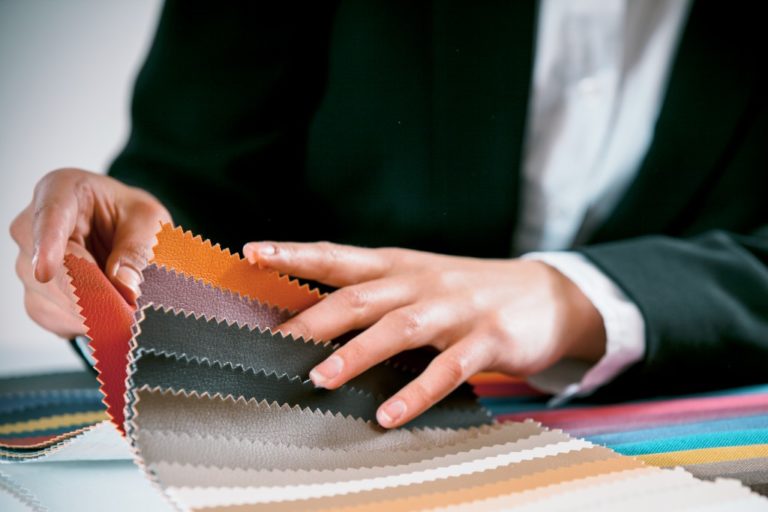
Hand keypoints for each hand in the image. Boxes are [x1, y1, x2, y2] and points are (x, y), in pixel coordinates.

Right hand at [10, 169, 170, 337]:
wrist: (124, 231)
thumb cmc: (131, 217)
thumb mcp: (149, 222)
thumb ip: (139, 250)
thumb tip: (124, 285)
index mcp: (61, 191)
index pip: (49, 216)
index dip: (46, 245)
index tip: (45, 270)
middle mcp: (33, 226)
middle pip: (49, 268)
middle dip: (89, 293)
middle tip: (127, 310)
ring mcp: (28, 263)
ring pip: (48, 298)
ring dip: (90, 312)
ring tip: (125, 311)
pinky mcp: (36, 294)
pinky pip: (53, 317)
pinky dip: (83, 323)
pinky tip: (106, 316)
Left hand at [243, 241, 605, 427]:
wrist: (546, 293)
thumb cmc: (468, 291)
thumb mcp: (419, 281)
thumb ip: (376, 294)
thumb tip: (315, 319)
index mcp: (400, 266)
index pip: (339, 256)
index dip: (295, 253)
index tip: (251, 252)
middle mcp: (421, 283)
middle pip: (359, 296)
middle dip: (313, 318)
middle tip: (271, 345)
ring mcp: (456, 310)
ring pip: (398, 328)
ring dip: (356, 354)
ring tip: (318, 379)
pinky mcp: (488, 339)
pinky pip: (447, 369)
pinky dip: (417, 392)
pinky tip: (389, 415)